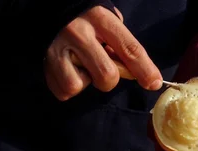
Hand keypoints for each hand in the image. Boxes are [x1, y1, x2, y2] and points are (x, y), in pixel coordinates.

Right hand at [44, 5, 161, 100]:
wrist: (49, 13)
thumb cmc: (86, 22)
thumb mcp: (106, 22)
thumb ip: (121, 44)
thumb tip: (140, 71)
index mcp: (99, 18)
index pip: (129, 48)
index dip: (144, 69)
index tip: (154, 83)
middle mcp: (78, 32)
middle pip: (106, 74)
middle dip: (108, 80)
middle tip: (100, 69)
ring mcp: (57, 47)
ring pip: (79, 85)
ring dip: (84, 82)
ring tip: (79, 67)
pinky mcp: (43, 62)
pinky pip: (63, 90)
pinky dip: (67, 87)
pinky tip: (66, 70)